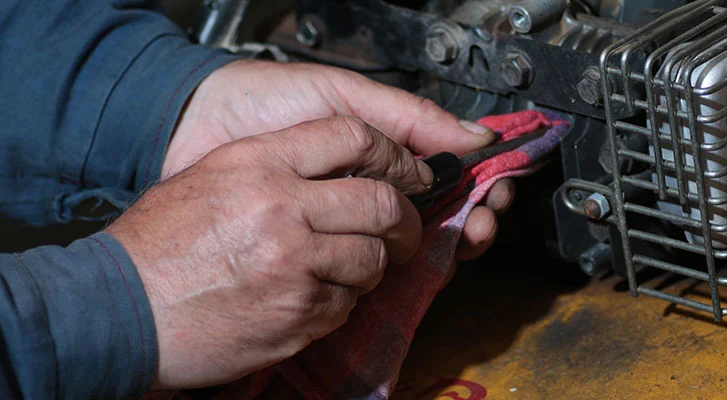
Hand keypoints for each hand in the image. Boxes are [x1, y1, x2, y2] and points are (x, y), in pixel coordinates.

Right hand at [109, 116, 430, 387]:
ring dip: (371, 267)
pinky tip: (311, 299)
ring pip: (372, 259)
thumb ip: (273, 165)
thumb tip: (339, 170)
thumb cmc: (157, 247)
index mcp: (258, 163)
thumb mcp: (209, 178)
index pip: (353, 136)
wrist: (119, 311)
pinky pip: (347, 304)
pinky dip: (340, 303)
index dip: (394, 155)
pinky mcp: (297, 313)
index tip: (408, 173)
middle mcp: (281, 207)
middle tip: (404, 232)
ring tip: (349, 270)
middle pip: (382, 203)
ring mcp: (293, 263)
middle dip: (405, 221)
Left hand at [164, 60, 514, 258]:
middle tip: (479, 222)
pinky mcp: (323, 260)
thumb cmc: (262, 102)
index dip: (482, 186)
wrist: (192, 130)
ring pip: (422, 249)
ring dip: (450, 245)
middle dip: (475, 220)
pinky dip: (404, 272)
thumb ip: (408, 117)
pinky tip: (413, 261)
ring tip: (457, 236)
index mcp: (388, 154)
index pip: (453, 176)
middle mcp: (378, 194)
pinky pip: (374, 274)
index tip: (496, 190)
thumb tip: (477, 137)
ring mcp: (353, 229)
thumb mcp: (342, 96)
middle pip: (448, 217)